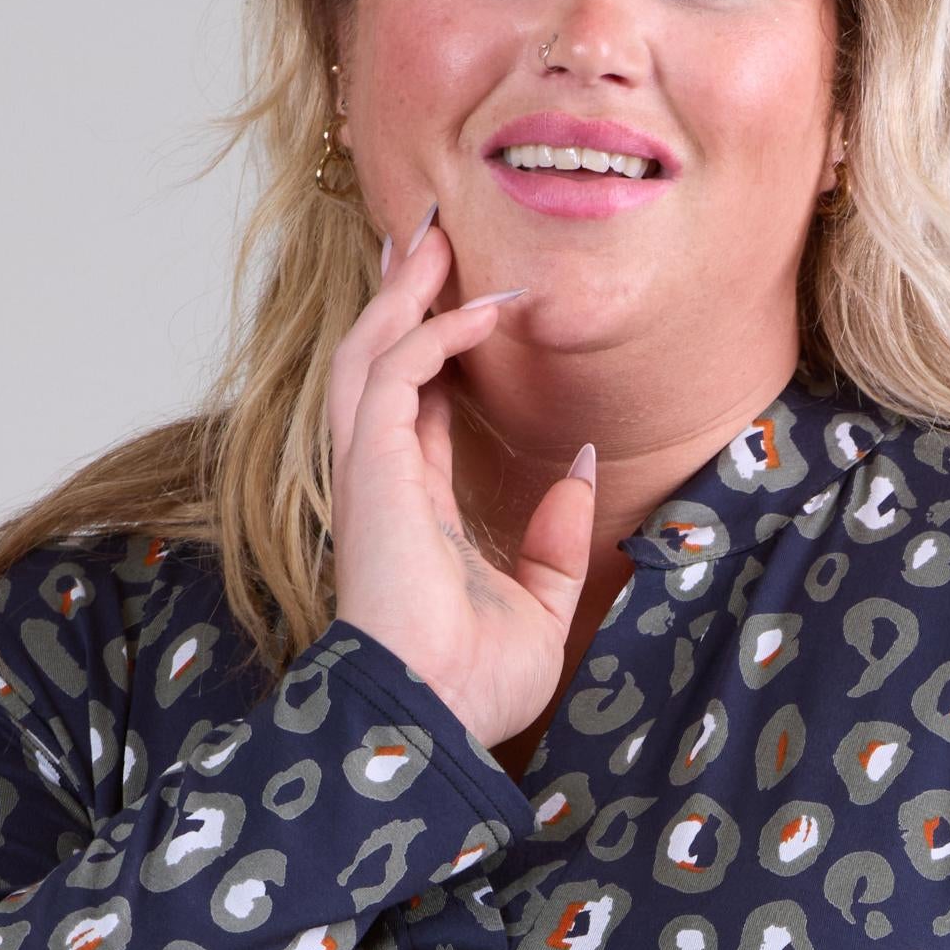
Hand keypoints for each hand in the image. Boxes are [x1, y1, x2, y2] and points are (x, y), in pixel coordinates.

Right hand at [324, 208, 596, 754]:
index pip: (417, 412)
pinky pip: (398, 370)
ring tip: (433, 233)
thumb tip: (579, 469)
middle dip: (401, 298)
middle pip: (379, 364)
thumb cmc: (473, 685)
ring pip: (372, 351)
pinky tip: (483, 306)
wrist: (432, 716)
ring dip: (403, 290)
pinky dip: (436, 329)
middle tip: (431, 237)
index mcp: (413, 514)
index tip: (473, 304)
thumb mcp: (540, 606)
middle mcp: (382, 484)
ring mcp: (369, 473)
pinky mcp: (371, 466)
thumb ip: (556, 541)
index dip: (439, 354)